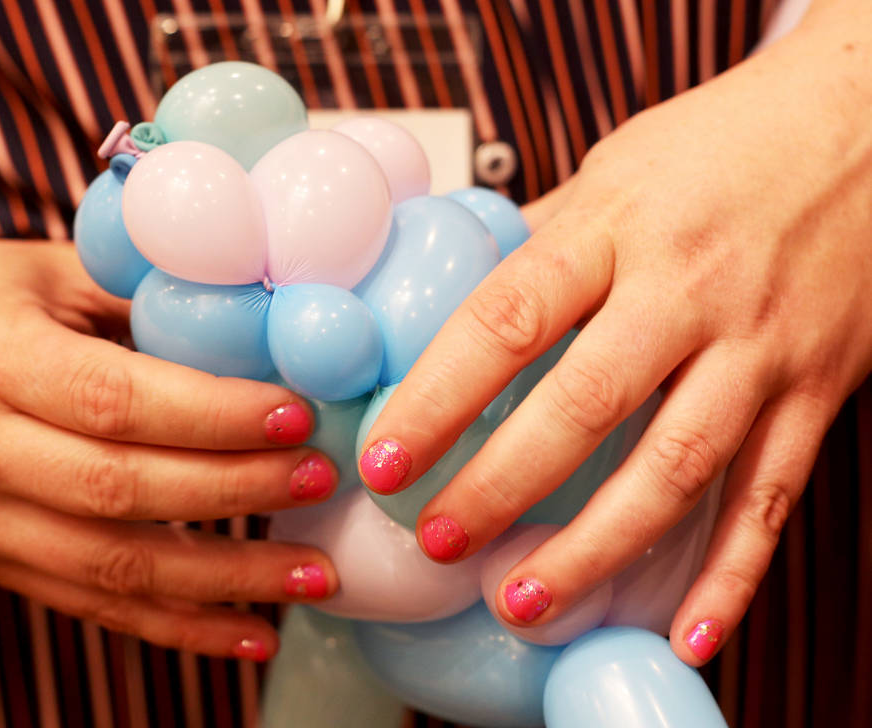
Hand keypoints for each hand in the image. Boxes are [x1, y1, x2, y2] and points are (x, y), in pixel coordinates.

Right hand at [0, 240, 339, 659]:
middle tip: (320, 477)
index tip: (297, 414)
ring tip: (313, 574)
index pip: (113, 400)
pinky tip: (250, 633)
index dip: (211, 415)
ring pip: (115, 567)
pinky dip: (178, 627)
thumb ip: (139, 294)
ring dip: (225, 579)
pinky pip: (93, 606)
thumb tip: (262, 319)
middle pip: (122, 488)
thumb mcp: (40, 273)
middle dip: (236, 490)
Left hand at [359, 12, 871, 663]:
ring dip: (597, 550)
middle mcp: (688, 289)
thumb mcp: (613, 169)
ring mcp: (760, 346)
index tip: (385, 458)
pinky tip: (686, 633)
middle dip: (500, 486)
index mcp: (616, 225)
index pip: (509, 317)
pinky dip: (731, 575)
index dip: (439, 396)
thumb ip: (541, 243)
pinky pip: (772, 495)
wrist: (870, 120)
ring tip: (524, 601)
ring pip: (677, 468)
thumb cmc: (723, 144)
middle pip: (586, 405)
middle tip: (436, 542)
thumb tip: (444, 301)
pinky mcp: (818, 390)